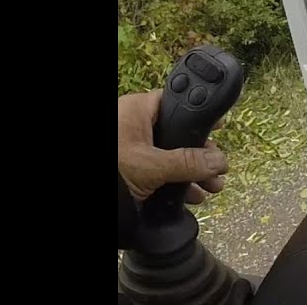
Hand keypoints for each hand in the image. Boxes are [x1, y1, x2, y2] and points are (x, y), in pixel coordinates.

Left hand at [118, 90, 228, 204]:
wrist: (87, 203)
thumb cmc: (109, 169)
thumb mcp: (152, 165)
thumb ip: (188, 162)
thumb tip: (218, 161)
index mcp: (138, 110)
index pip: (177, 103)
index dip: (199, 115)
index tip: (219, 127)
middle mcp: (137, 125)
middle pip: (179, 134)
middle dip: (202, 155)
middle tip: (218, 168)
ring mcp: (134, 148)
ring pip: (172, 155)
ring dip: (194, 172)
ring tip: (211, 187)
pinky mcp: (132, 169)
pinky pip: (162, 170)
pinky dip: (178, 182)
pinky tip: (192, 195)